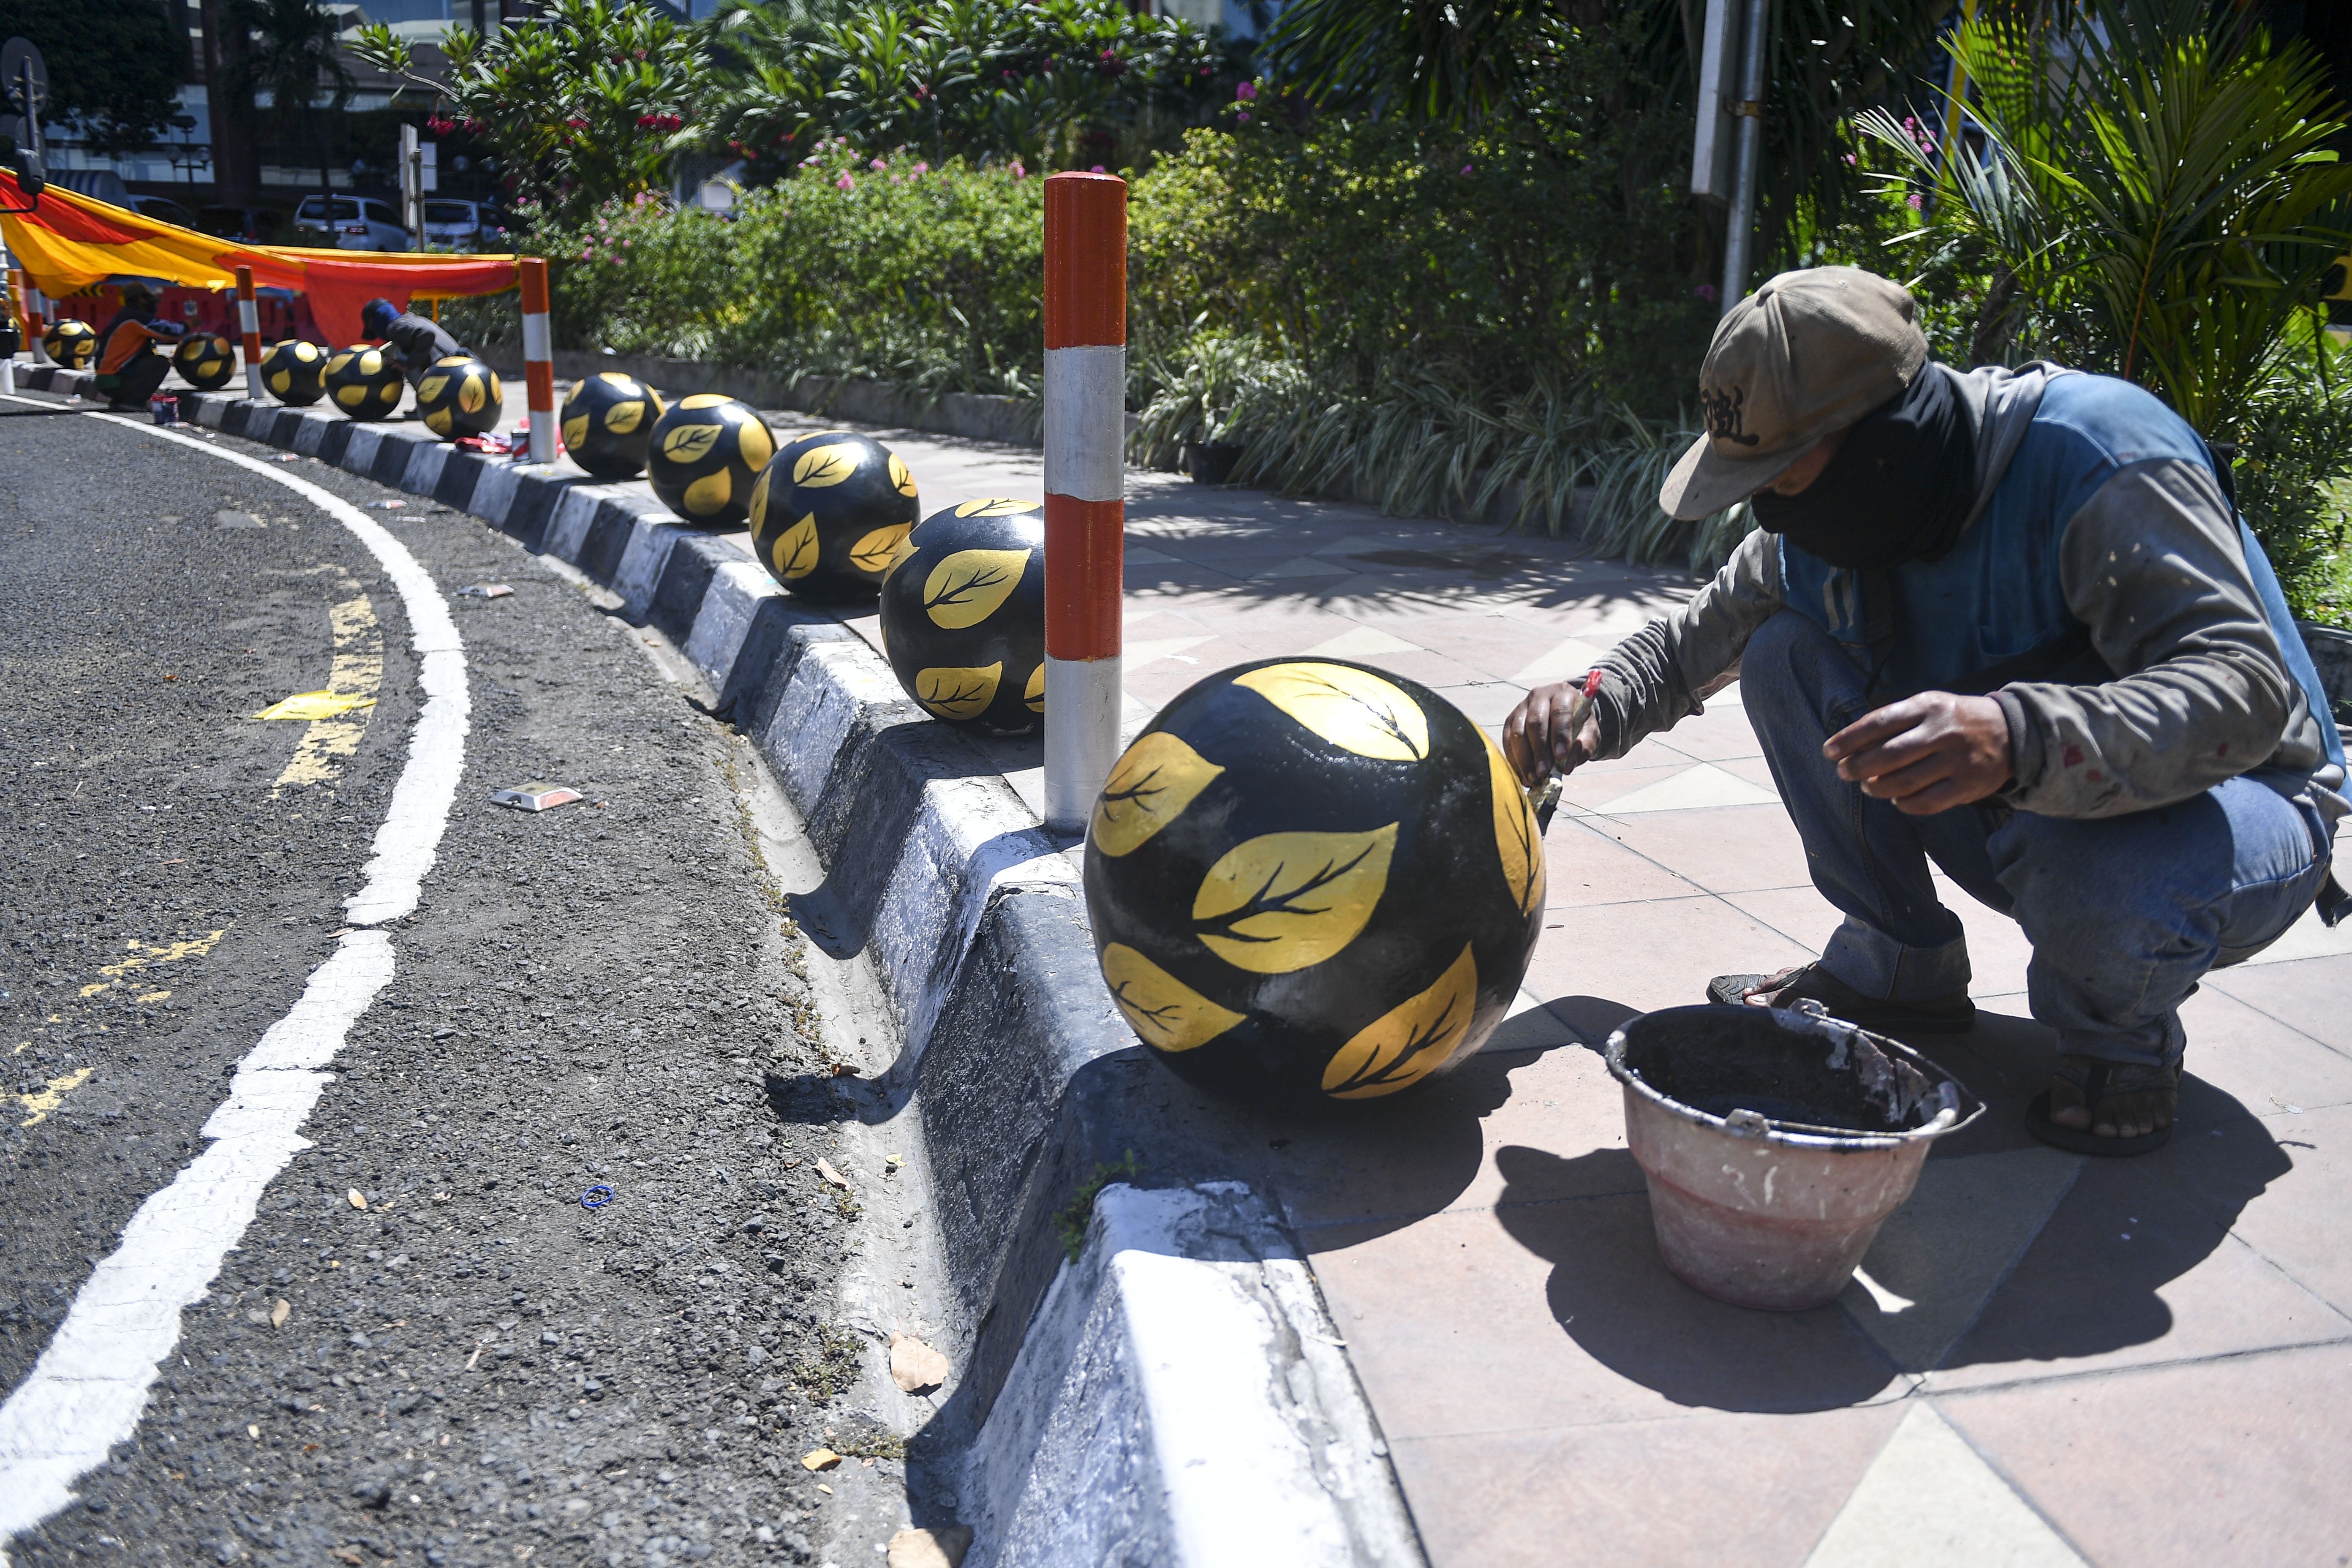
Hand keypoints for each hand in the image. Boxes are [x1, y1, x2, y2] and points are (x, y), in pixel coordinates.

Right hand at [1503, 680, 1602, 787]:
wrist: (1563, 715)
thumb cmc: (1578, 724)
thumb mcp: (1589, 732)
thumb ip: (1584, 747)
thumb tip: (1566, 767)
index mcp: (1563, 693)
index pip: (1560, 712)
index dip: (1560, 735)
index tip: (1562, 756)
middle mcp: (1539, 695)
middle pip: (1535, 722)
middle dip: (1539, 751)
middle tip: (1543, 773)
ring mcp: (1522, 707)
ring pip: (1517, 733)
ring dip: (1524, 759)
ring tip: (1532, 779)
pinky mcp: (1510, 720)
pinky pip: (1507, 741)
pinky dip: (1514, 760)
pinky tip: (1522, 775)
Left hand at [1825, 691, 2011, 814]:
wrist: (2012, 732)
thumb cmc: (1955, 720)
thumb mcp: (1928, 706)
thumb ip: (1894, 720)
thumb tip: (1850, 743)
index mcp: (1928, 707)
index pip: (1880, 722)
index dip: (1850, 739)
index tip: (1829, 751)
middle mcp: (1943, 732)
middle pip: (1889, 755)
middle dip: (1858, 767)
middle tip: (1844, 772)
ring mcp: (1957, 760)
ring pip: (1904, 782)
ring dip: (1877, 788)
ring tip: (1867, 787)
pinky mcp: (1967, 785)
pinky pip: (1926, 802)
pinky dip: (1904, 804)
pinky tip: (1896, 799)